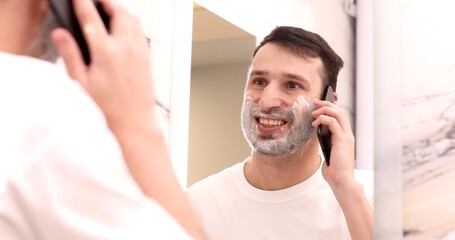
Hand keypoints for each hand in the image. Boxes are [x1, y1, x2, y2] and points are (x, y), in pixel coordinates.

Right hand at [51, 0, 154, 133]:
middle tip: (96, 0)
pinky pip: (140, 33)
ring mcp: (140, 53)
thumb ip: (70, 55)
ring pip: (133, 20)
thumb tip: (61, 34)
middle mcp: (126, 49)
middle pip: (119, 12)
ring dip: (121, 11)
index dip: (82, 3)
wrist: (134, 124)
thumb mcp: (81, 84)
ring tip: (109, 10)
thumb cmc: (109, 110)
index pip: (91, 18)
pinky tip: (124, 30)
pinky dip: (131, 24)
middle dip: (106, 1)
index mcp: (106, 54)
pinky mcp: (147, 59)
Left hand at [311, 99, 355, 187]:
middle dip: (326, 104)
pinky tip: (314, 123)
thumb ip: (326, 144)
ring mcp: (346, 137)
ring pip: (338, 114)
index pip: (341, 116)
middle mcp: (347, 134)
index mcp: (345, 137)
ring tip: (313, 112)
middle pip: (340, 111)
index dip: (332, 106)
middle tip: (315, 102)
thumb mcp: (328, 153)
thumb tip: (318, 136)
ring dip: (324, 109)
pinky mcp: (341, 140)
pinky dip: (323, 119)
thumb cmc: (334, 171)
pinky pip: (333, 123)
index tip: (320, 104)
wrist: (341, 181)